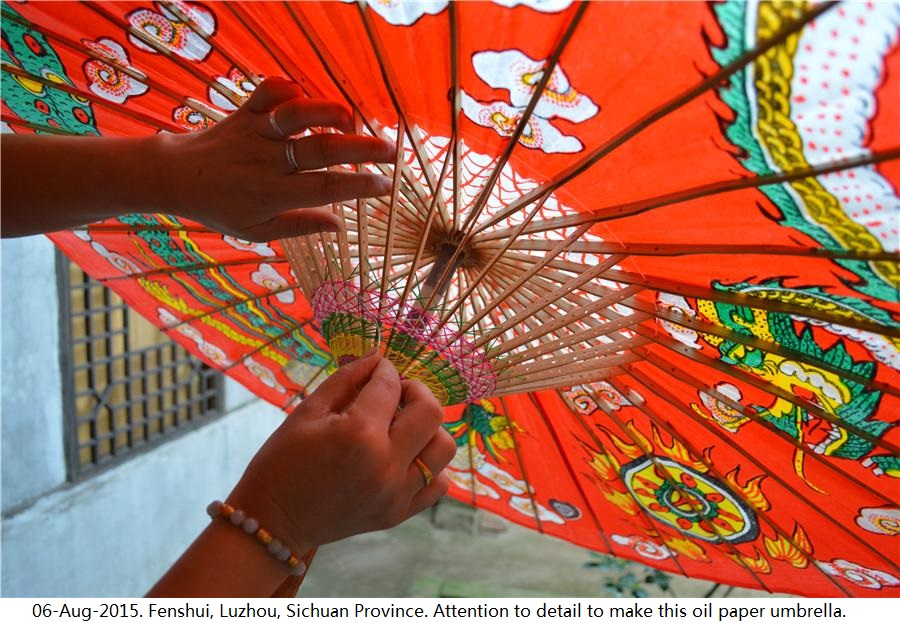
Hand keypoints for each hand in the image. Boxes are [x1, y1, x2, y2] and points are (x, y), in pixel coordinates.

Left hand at [160, 77, 395, 241]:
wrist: (175, 176)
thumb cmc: (220, 207)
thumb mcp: (256, 231)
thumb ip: (299, 226)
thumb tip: (339, 225)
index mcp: (272, 194)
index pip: (325, 188)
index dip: (359, 186)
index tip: (386, 185)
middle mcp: (268, 161)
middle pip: (321, 150)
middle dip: (361, 149)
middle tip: (391, 151)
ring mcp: (257, 133)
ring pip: (296, 116)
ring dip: (328, 113)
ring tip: (351, 121)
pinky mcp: (246, 112)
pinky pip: (267, 92)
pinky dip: (286, 86)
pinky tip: (304, 93)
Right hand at [226, 351, 454, 552]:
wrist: (274, 522)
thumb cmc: (283, 462)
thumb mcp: (307, 412)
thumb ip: (347, 379)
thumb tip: (377, 356)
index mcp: (358, 434)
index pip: (390, 385)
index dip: (384, 369)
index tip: (376, 369)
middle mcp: (385, 464)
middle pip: (431, 412)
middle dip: (416, 391)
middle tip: (396, 394)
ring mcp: (396, 493)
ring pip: (444, 448)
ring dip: (428, 429)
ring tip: (403, 427)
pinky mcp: (400, 513)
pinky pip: (438, 483)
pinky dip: (430, 466)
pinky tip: (406, 457)